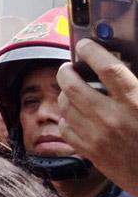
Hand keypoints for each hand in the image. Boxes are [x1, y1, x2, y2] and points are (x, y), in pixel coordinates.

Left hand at [57, 39, 137, 193]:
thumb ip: (135, 84)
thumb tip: (117, 67)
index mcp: (135, 101)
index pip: (108, 68)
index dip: (93, 52)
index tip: (85, 45)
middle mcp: (112, 117)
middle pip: (73, 86)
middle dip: (66, 71)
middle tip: (68, 67)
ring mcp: (97, 136)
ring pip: (65, 105)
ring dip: (66, 94)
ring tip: (73, 90)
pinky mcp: (89, 151)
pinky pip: (65, 127)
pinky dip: (67, 117)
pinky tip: (75, 114)